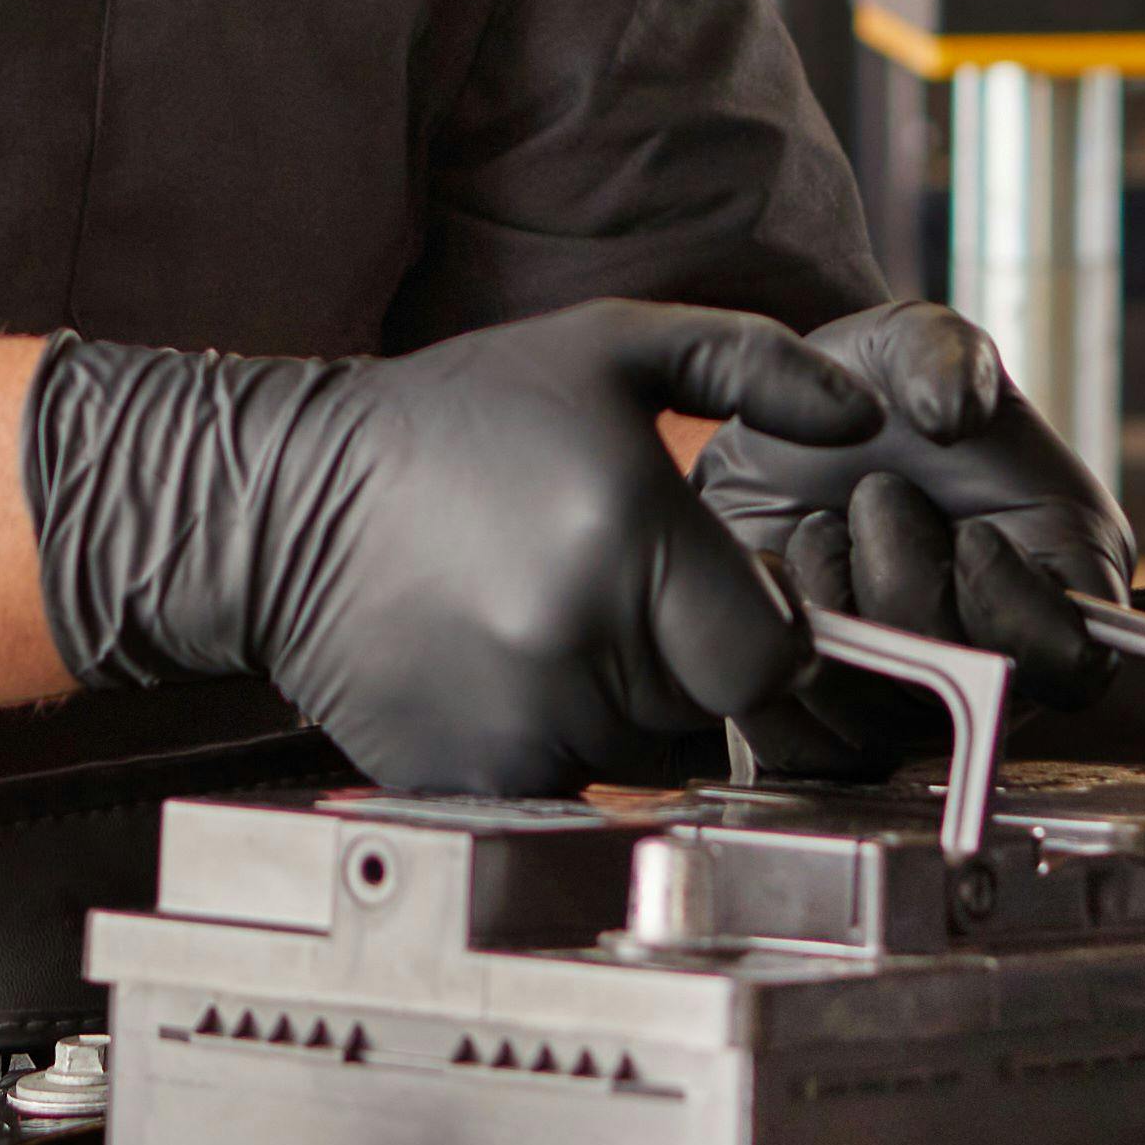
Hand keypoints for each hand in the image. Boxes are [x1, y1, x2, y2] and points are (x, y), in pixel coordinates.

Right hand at [26, 301, 877, 794]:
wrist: (279, 507)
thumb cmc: (454, 419)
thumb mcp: (608, 347)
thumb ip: (752, 362)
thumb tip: (865, 415)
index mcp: (628, 535)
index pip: (773, 652)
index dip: (756, 625)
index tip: (706, 586)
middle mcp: (580, 641)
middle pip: (715, 711)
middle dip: (690, 662)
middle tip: (614, 593)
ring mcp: (521, 725)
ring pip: (646, 759)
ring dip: (626, 710)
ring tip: (547, 624)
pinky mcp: (471, 782)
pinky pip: (574, 797)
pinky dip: (560, 754)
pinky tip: (507, 677)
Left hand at [691, 300, 1135, 743]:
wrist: (775, 430)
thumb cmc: (870, 388)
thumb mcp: (911, 339)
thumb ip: (943, 355)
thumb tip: (953, 417)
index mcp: (1058, 576)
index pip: (1079, 663)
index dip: (1023, 614)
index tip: (973, 534)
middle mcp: (993, 656)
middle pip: (970, 699)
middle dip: (906, 588)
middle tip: (873, 498)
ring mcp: (911, 701)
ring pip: (878, 728)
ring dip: (834, 617)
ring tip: (815, 532)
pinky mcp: (828, 721)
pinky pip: (803, 748)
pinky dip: (770, 666)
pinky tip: (768, 579)